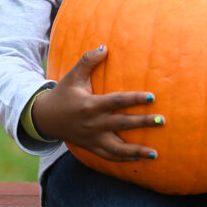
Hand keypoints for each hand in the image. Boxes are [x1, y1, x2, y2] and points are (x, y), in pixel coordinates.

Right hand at [32, 45, 162, 161]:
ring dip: (136, 151)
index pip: (116, 101)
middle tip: (162, 121)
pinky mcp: (90, 147)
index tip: (152, 97)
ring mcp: (92, 138)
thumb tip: (105, 47)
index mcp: (90, 105)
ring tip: (155, 153)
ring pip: (117, 148)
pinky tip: (139, 159)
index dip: (134, 99)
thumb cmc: (63, 94)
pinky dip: (123, 159)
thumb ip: (88, 60)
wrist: (44, 118)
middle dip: (142, 123)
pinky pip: (108, 156)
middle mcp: (92, 123)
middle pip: (121, 124)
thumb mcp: (73, 76)